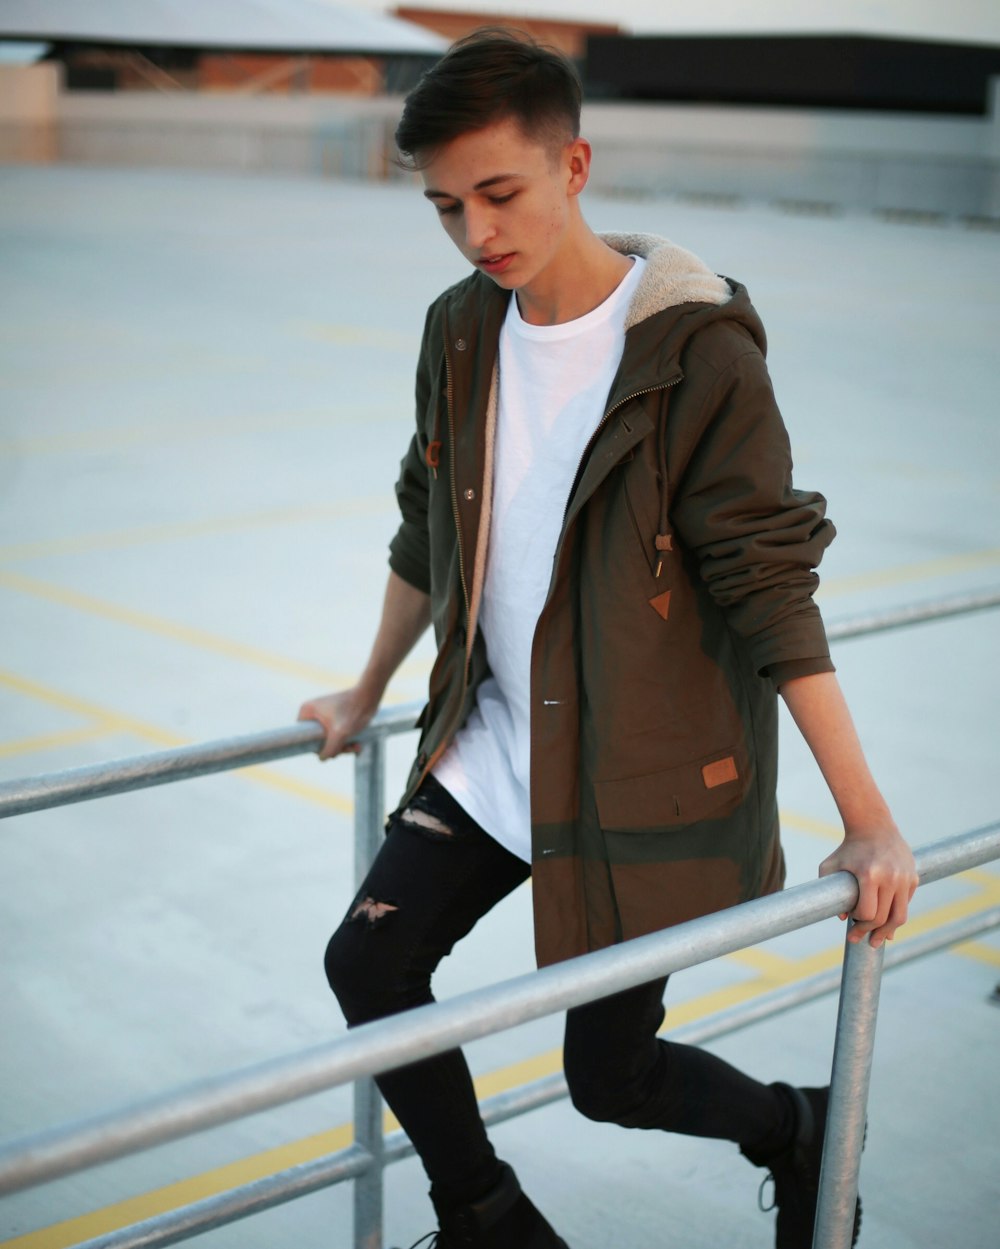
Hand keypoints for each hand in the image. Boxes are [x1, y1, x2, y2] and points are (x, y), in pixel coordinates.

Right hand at [297, 687, 377, 760]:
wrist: (370, 696)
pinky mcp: (335, 717)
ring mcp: (324, 714)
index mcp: (307, 710)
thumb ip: (329, 750)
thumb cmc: (353, 712)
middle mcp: (313, 712)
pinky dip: (346, 740)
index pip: (303, 736)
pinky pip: (336, 734)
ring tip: (355, 746)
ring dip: (342, 746)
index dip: (316, 747)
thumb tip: (322, 758)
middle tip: (347, 748)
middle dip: (333, 747)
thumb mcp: (340, 734)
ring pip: (328, 739)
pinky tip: (357, 744)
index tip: (330, 750)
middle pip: (317, 739)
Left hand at [818, 824, 918, 947]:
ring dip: (888, 931)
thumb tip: (843, 918)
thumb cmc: (848, 848)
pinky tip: (887, 923)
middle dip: (870, 932)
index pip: (867, 913)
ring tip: (878, 940)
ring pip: (900, 916)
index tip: (851, 923)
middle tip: (862, 939)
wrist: (873, 826)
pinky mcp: (913, 878)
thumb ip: (830, 893)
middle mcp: (890, 877)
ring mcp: (904, 877)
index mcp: (869, 875)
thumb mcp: (830, 866)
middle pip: (883, 918)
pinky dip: (896, 915)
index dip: (858, 922)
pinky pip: (905, 903)